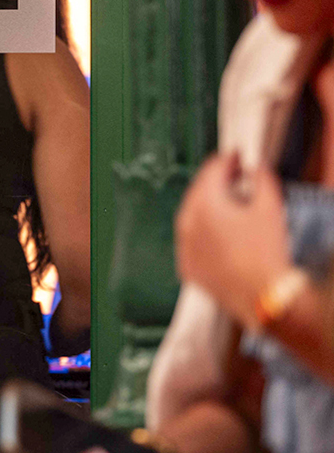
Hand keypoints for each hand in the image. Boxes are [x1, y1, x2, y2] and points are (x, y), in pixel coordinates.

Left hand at [174, 152, 293, 325]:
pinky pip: (191, 241)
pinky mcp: (187, 267)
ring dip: (208, 206)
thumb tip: (255, 166)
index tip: (236, 155)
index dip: (227, 160)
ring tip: (230, 205)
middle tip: (234, 176)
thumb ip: (262, 178)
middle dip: (216, 182)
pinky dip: (203, 232)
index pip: (211, 171)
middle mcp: (186, 223)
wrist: (262, 297)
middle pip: (198, 192)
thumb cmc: (267, 252)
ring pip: (191, 216)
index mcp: (204, 204)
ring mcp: (183, 247)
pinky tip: (221, 233)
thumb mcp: (270, 207)